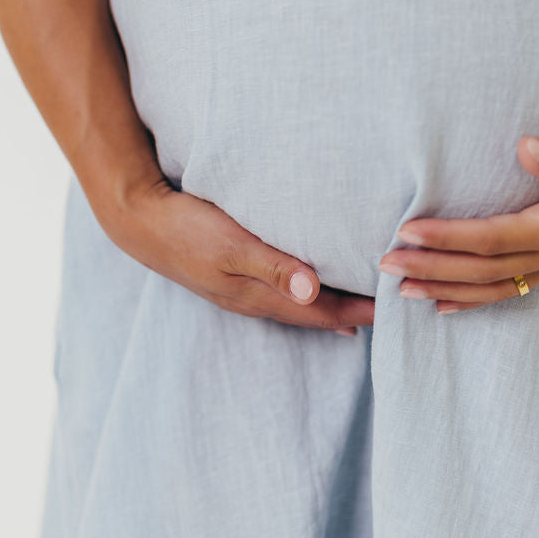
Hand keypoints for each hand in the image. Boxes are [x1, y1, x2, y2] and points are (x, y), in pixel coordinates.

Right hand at [101, 172, 376, 335]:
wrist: (140, 222)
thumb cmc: (188, 229)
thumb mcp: (231, 244)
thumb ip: (272, 266)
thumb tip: (313, 289)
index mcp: (260, 296)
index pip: (324, 312)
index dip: (362, 312)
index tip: (397, 307)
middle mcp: (256, 299)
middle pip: (317, 315)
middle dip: (355, 314)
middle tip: (393, 306)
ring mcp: (244, 289)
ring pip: (301, 304)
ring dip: (334, 304)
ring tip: (364, 301)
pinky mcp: (236, 272)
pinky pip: (284, 289)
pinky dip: (309, 290)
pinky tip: (316, 281)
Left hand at [377, 129, 538, 312]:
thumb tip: (526, 147)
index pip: (488, 239)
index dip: (445, 238)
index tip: (405, 230)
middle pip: (481, 271)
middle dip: (431, 269)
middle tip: (383, 264)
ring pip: (491, 288)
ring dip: (445, 289)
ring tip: (401, 291)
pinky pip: (508, 290)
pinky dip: (474, 299)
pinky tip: (445, 306)